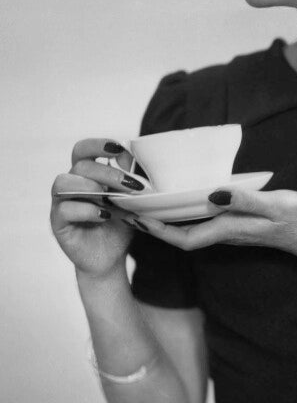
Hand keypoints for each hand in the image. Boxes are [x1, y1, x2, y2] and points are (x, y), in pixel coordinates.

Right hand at [50, 138, 145, 279]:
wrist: (111, 257)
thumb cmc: (120, 224)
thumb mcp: (130, 199)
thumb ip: (129, 178)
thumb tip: (133, 156)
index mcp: (86, 175)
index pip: (83, 150)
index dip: (97, 145)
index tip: (119, 148)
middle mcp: (71, 185)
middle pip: (80, 165)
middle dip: (108, 172)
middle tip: (132, 185)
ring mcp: (61, 203)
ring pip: (64, 182)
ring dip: (91, 187)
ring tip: (112, 199)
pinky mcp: (58, 223)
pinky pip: (65, 209)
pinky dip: (87, 210)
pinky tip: (105, 215)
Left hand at [127, 187, 296, 263]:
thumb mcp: (273, 204)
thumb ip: (244, 201)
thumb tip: (212, 195)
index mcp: (228, 229)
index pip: (183, 238)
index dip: (157, 231)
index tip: (136, 219)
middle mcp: (225, 233)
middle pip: (180, 235)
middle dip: (154, 225)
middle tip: (130, 209)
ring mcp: (231, 230)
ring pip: (190, 229)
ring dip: (167, 220)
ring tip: (148, 204)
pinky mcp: (238, 224)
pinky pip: (203, 223)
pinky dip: (186, 214)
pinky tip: (181, 202)